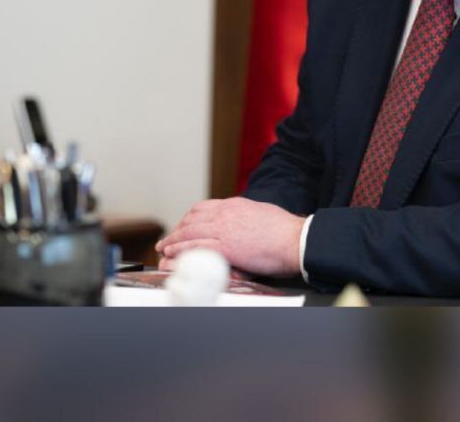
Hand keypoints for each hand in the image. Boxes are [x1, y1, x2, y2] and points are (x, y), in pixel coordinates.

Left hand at [155, 196, 304, 276]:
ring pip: (190, 232)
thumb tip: (240, 224)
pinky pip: (196, 247)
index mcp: (235, 205)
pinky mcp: (226, 246)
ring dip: (173, 240)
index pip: (203, 208)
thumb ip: (245, 217)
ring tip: (164, 247)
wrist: (296, 239)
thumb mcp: (261, 214)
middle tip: (169, 239)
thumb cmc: (285, 230)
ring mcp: (225, 229)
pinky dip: (181, 250)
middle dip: (178, 229)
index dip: (189, 218)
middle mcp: (226, 213)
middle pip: (192, 219)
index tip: (183, 226)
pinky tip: (172, 254)